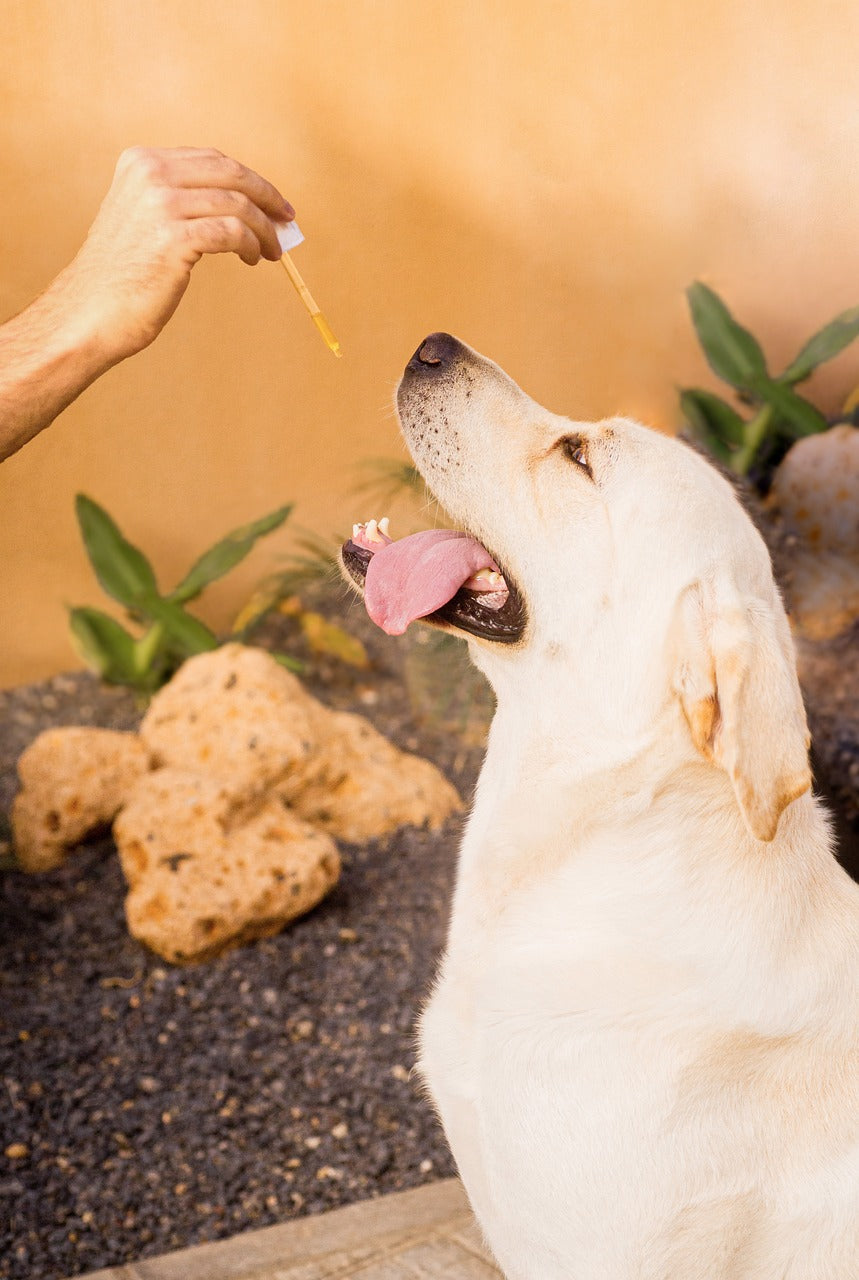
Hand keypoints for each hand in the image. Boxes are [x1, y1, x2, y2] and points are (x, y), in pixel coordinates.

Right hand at [47, 146, 294, 364]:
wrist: (89, 313)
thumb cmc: (122, 276)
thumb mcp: (144, 219)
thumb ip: (181, 201)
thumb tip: (244, 205)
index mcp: (141, 162)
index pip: (211, 160)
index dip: (250, 179)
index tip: (273, 201)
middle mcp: (149, 174)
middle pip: (230, 174)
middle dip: (266, 197)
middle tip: (287, 221)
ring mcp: (160, 204)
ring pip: (237, 206)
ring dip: (263, 230)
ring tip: (270, 252)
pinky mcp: (173, 238)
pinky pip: (233, 233)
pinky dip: (252, 245)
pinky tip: (252, 259)